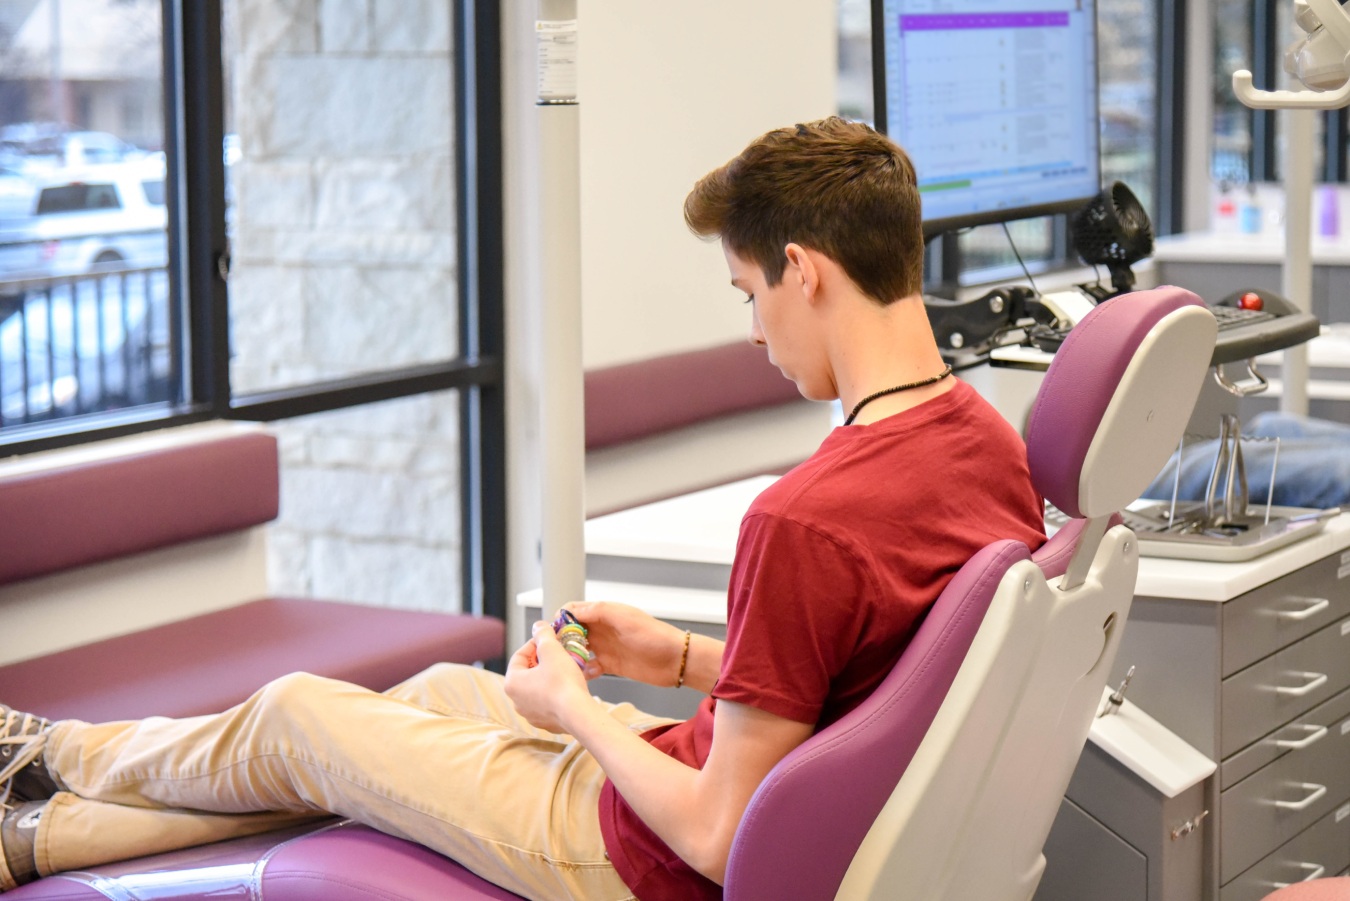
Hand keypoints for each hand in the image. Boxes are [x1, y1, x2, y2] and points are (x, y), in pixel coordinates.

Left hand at [504, 624, 590, 732]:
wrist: (578, 713)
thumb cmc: (563, 683)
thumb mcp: (552, 650)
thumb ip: (543, 635)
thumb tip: (539, 626)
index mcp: (512, 683)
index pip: (519, 656)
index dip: (535, 644)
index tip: (548, 640)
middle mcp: (516, 701)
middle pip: (527, 672)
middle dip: (542, 660)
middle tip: (558, 653)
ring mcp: (530, 714)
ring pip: (537, 687)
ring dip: (549, 676)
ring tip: (564, 668)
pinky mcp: (544, 722)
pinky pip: (547, 702)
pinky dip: (554, 692)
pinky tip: (567, 687)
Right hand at [564, 601, 687, 686]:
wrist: (675, 660)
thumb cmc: (653, 636)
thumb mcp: (625, 619)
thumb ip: (598, 612)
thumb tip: (570, 610)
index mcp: (603, 613)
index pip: (573, 610)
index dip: (560, 619)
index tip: (551, 633)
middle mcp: (601, 629)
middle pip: (572, 631)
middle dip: (560, 640)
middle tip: (552, 654)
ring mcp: (605, 647)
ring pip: (578, 650)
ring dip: (568, 656)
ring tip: (562, 666)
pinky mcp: (610, 665)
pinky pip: (589, 668)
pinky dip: (582, 671)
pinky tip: (580, 677)